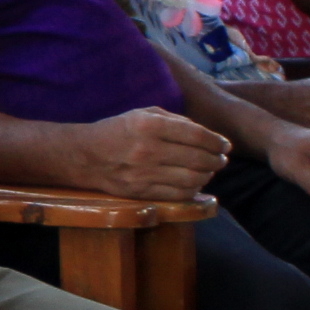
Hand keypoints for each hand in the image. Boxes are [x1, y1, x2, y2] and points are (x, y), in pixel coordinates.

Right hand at [69, 108, 228, 201]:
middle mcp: (147, 150)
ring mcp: (143, 174)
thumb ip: (176, 121)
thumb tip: (207, 136)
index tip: (225, 145)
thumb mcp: (143, 114)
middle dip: (216, 160)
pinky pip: (177, 194)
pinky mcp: (140, 192)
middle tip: (221, 159)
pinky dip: (193, 190)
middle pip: (198, 159)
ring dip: (208, 175)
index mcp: (149, 126)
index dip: (217, 142)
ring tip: (209, 171)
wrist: (84, 156)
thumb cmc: (118, 131)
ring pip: (192, 179)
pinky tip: (194, 183)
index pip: (197, 136)